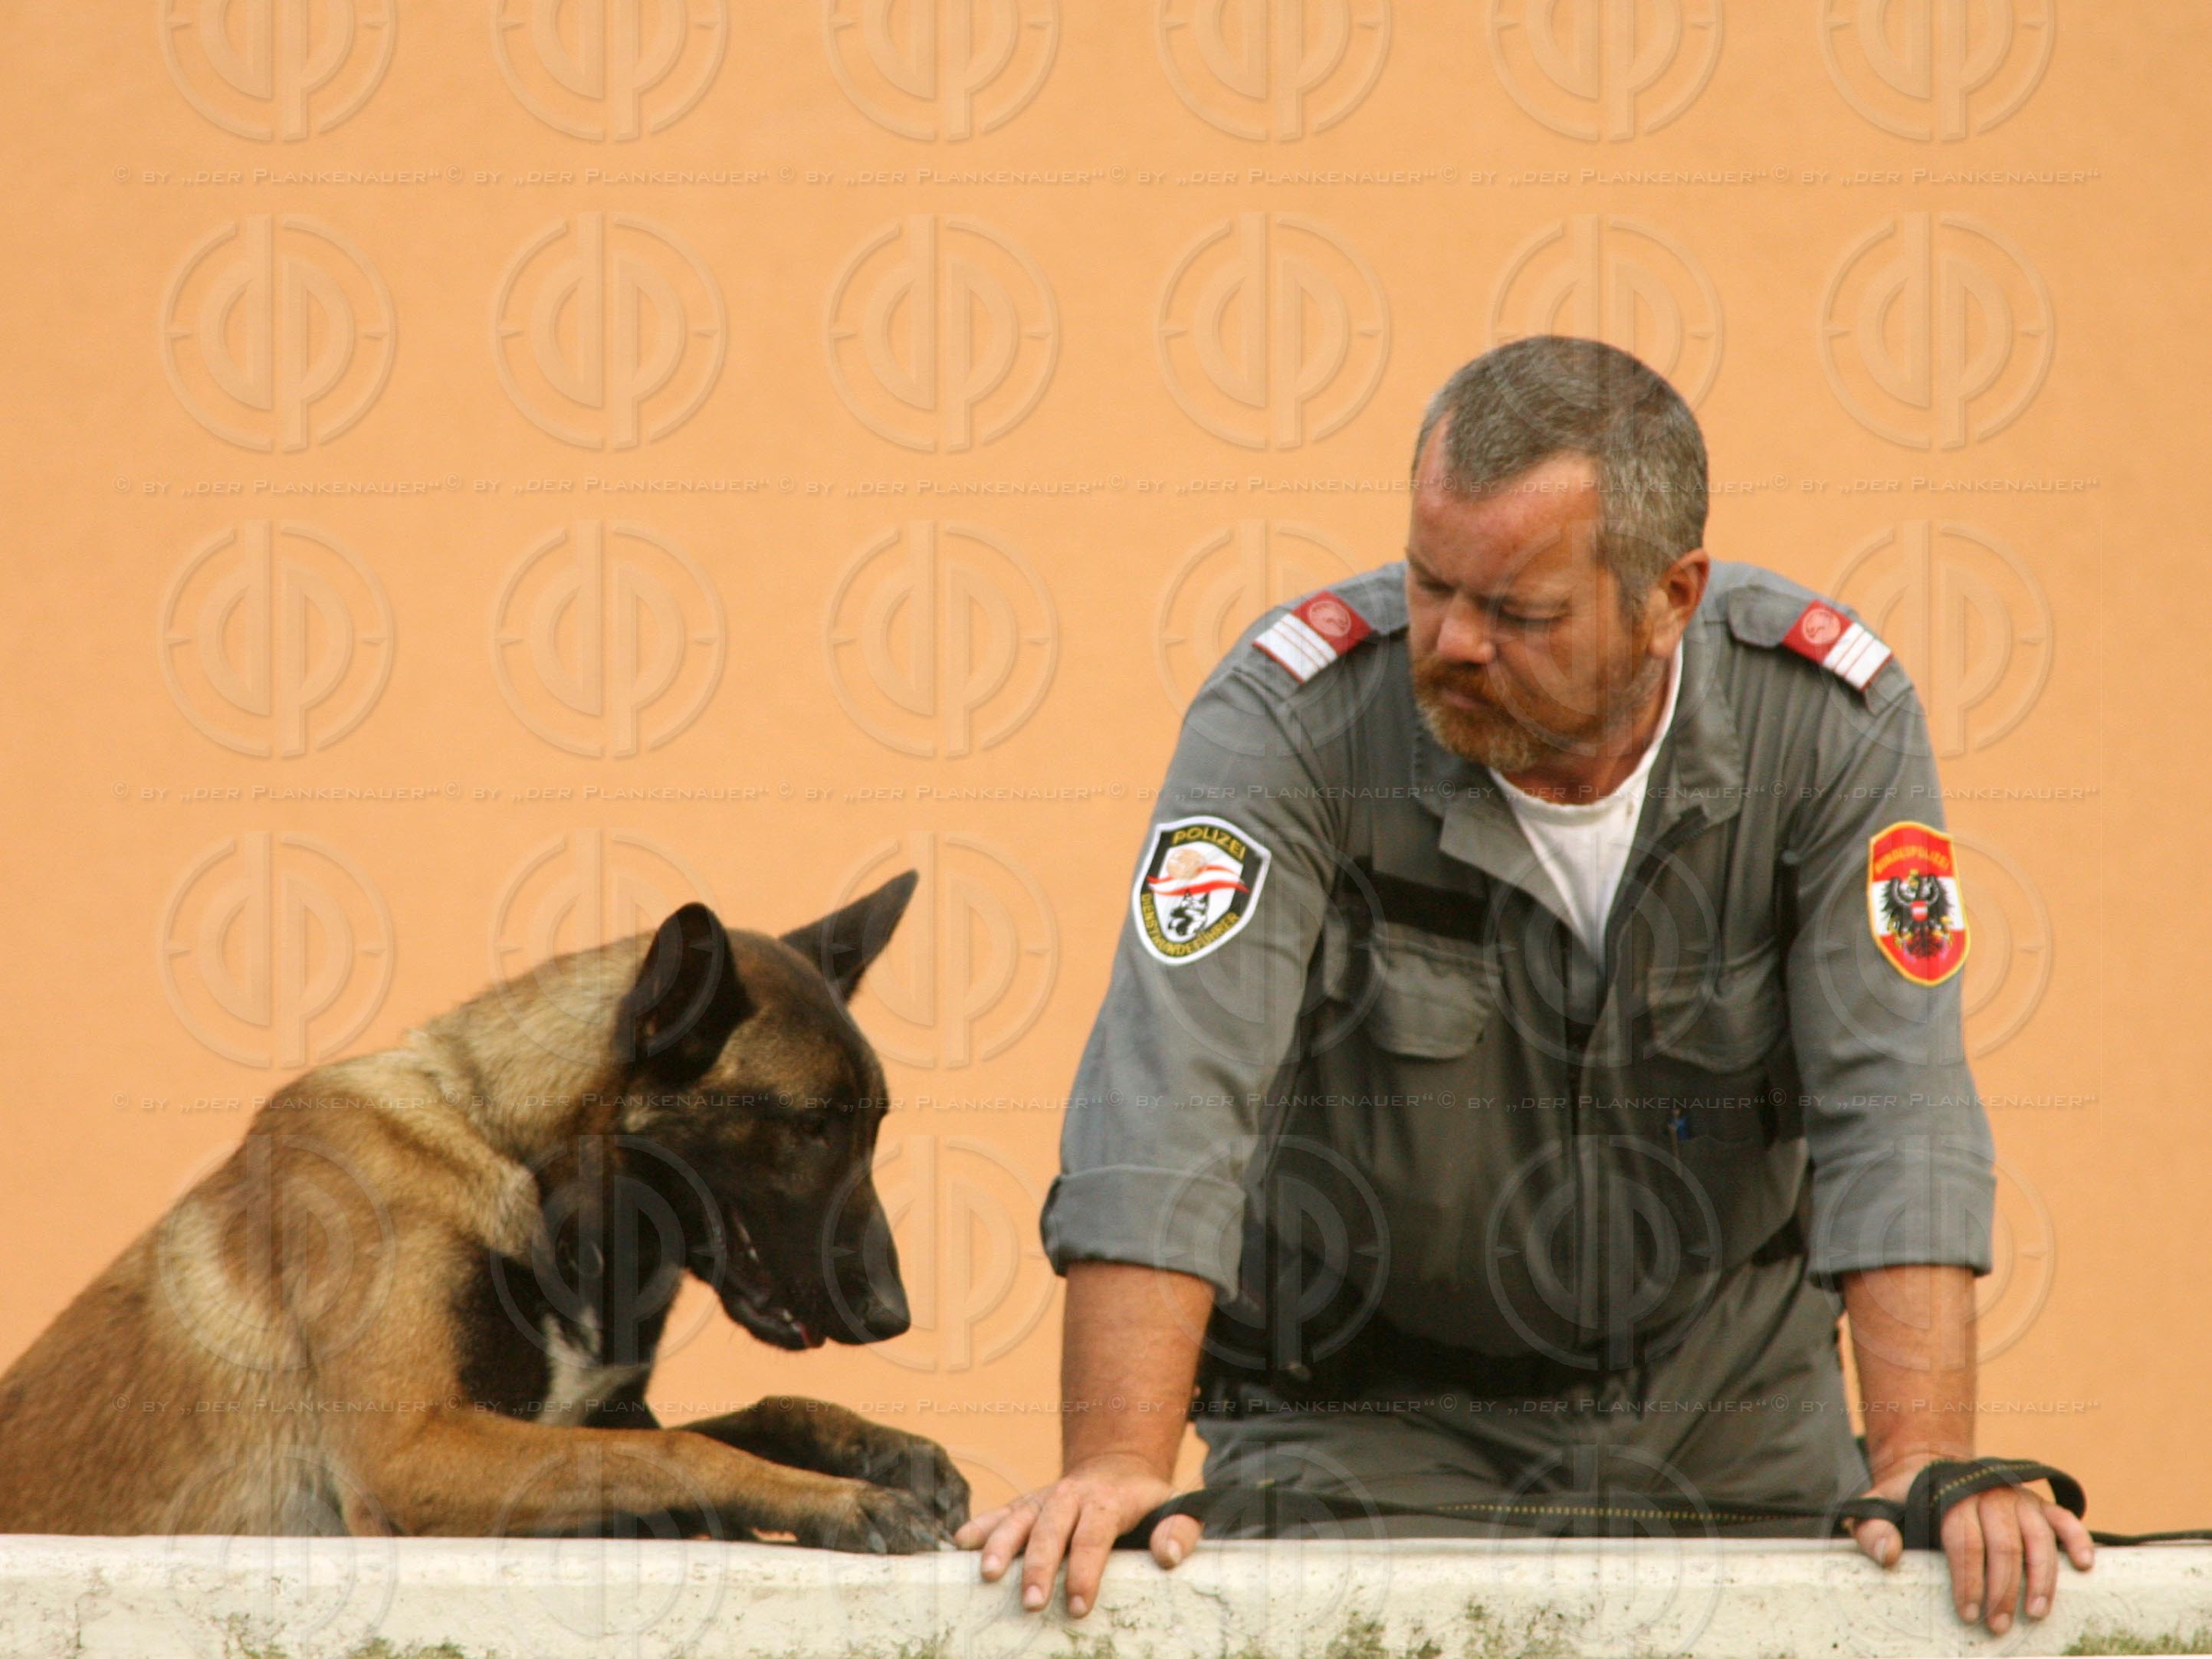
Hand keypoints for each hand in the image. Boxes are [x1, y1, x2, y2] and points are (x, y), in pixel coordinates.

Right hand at [952, 1452, 1201, 1617]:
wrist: (1116, 1465)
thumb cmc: (1146, 1499)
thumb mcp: (1174, 1505)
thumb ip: (1180, 1528)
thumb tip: (1167, 1556)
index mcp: (1106, 1501)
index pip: (1094, 1535)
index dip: (1086, 1570)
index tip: (1080, 1605)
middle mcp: (1069, 1496)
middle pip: (1051, 1530)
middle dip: (1040, 1566)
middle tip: (1033, 1603)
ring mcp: (1043, 1499)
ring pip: (1019, 1519)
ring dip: (1002, 1545)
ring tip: (988, 1573)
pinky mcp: (1026, 1505)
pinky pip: (1000, 1513)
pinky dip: (980, 1526)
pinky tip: (961, 1543)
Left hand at [1849, 1459, 2094, 1632]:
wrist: (1929, 1467)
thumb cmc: (1904, 1498)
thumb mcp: (1876, 1507)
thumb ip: (1871, 1530)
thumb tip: (1888, 1556)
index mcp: (1950, 1496)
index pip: (1964, 1542)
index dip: (1968, 1580)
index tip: (1968, 1614)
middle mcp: (1988, 1493)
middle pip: (2003, 1546)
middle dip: (2002, 1590)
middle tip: (1998, 1626)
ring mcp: (2017, 1497)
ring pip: (2037, 1538)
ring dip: (2041, 1578)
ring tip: (2037, 1613)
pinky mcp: (2037, 1502)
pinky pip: (2063, 1519)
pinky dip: (2077, 1539)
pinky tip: (2085, 1566)